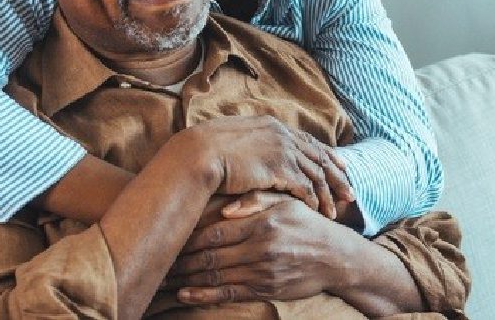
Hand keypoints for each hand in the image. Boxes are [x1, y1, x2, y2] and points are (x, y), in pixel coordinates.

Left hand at [164, 193, 356, 304]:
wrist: (335, 257)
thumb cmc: (306, 224)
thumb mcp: (286, 202)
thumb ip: (257, 198)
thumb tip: (225, 207)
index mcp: (262, 223)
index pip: (216, 231)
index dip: (189, 236)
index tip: (169, 236)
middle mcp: (261, 248)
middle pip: (210, 256)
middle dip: (181, 260)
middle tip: (158, 260)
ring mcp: (263, 272)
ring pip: (216, 276)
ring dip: (186, 279)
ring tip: (164, 278)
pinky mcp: (266, 290)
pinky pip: (229, 294)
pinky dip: (204, 296)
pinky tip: (185, 295)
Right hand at [188, 116, 353, 218]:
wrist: (198, 154)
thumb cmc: (207, 151)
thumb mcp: (234, 140)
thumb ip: (251, 144)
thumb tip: (253, 152)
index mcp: (273, 125)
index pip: (309, 141)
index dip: (327, 154)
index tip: (341, 165)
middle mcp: (283, 135)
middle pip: (320, 157)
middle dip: (338, 176)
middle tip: (351, 193)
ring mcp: (282, 150)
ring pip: (316, 174)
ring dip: (327, 194)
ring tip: (335, 212)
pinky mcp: (279, 168)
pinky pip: (305, 187)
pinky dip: (313, 200)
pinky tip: (317, 212)